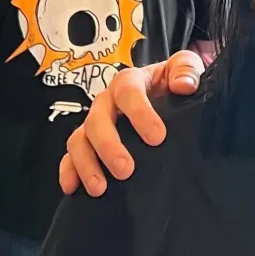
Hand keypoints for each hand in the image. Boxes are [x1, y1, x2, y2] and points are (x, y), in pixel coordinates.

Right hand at [58, 50, 203, 195]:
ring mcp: (94, 123)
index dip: (140, 114)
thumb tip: (184, 85)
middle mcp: (106, 101)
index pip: (128, 93)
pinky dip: (68, 171)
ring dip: (86, 164)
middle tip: (126, 170)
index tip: (157, 138)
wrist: (164, 94)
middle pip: (97, 120)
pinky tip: (72, 189)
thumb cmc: (171, 82)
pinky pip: (70, 156)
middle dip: (108, 146)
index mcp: (129, 82)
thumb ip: (186, 69)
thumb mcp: (184, 66)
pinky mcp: (88, 143)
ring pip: (79, 140)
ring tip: (99, 188)